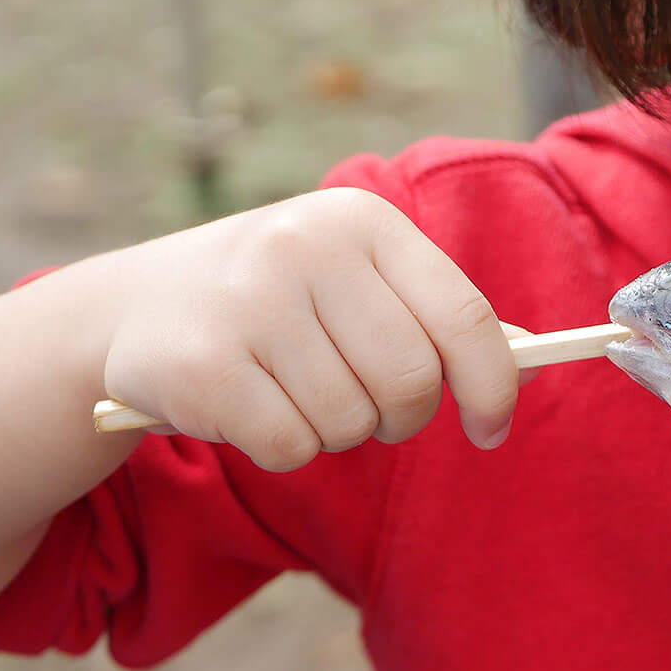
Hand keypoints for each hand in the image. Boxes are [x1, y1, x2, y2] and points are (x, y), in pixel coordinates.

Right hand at [96, 188, 517, 469]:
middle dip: (403, 417)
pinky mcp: (200, 365)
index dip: (495, 386)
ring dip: (336, 430)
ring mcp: (248, 303)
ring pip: (350, 422)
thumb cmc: (284, 299)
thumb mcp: (360, 281)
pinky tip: (251, 407)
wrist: (138, 306)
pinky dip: (284, 448)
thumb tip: (531, 361)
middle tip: (370, 408)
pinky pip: (291, 447)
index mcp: (364, 222)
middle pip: (412, 382)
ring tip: (293, 389)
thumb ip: (439, 316)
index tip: (493, 429)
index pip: (465, 318)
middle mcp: (306, 248)